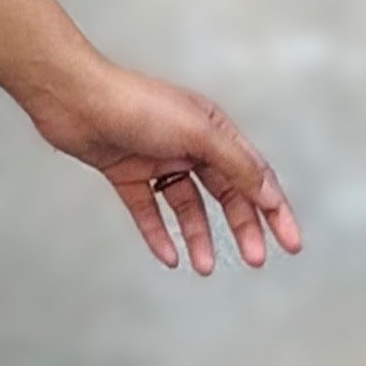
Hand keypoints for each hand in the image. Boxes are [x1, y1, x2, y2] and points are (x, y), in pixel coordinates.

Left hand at [21, 57, 302, 274]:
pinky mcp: (127, 172)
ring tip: (204, 267)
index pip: (255, 175)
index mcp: (215, 128)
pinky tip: (168, 258)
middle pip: (226, 194)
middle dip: (243, 227)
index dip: (275, 210)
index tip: (291, 243)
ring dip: (199, 236)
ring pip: (188, 206)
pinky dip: (159, 233)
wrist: (74, 99)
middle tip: (255, 261)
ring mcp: (158, 159)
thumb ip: (235, 165)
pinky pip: (148, 210)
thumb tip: (270, 194)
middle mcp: (190, 143)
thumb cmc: (136, 106)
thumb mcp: (197, 134)